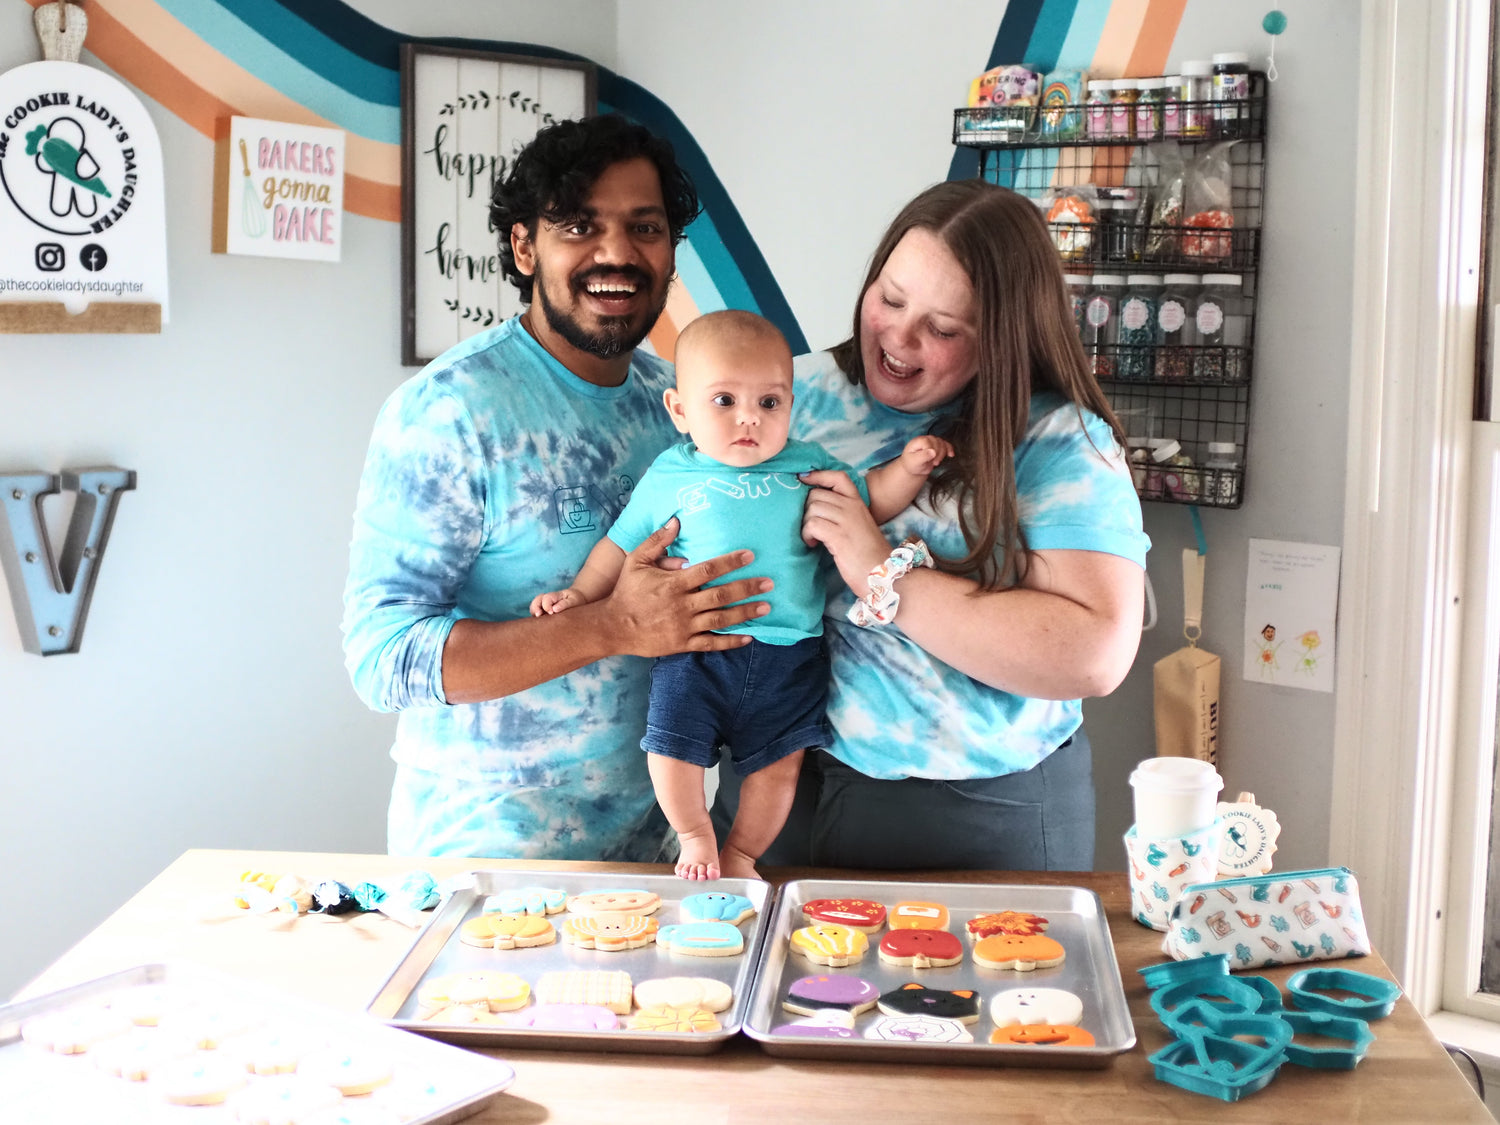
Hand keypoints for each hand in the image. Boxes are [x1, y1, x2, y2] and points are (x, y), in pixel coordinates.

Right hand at [531, 589, 582, 616]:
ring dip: (534, 612)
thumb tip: (554, 609)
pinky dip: (536, 617)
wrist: (577, 599)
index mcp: (556, 595)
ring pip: (534, 606)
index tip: (551, 612)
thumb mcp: (574, 601)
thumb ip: (564, 604)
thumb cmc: (576, 600)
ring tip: (537, 619)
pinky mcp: (544, 611)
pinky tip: (539, 623)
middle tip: (538, 615)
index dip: (546, 605)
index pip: (546, 597)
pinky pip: (536, 613)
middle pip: (537, 600)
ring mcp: (545, 604)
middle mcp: (548, 599)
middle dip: (535, 607)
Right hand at [603, 518, 772, 655]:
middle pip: (720, 595)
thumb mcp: (636, 560)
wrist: (613, 626)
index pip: (707, 570)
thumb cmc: (626, 591)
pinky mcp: (683, 644)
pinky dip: (730, 642)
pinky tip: (748, 638)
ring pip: (720, 620)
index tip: (749, 556)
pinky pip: (710, 644)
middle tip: (769, 583)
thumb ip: (657, 541)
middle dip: (747, 588)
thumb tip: (676, 521)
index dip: (729, 562)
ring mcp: (684, 626)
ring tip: (766, 607)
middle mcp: (682, 605)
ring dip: (744, 614)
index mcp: (673, 583)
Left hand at [799, 470, 892, 597]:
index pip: (837, 477)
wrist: (884, 574)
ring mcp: (846, 520)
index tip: (803, 480)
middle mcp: (852, 507)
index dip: (817, 475)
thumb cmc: (869, 555)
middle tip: (811, 526)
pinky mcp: (839, 536)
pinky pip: (812, 524)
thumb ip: (843, 514)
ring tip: (812, 537)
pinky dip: (807, 534)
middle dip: (807, 509)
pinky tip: (813, 544)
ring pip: (812, 508)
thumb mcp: (859, 526)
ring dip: (805, 523)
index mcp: (858, 502)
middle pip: (816, 494)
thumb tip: (816, 509)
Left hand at [900, 435, 954, 476]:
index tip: (928, 461)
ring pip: (942, 443)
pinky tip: (951, 455)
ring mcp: (932, 441)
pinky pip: (946, 445)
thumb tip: (933, 452)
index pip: (928, 442)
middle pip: (937, 442)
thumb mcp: (915, 462)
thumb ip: (923, 456)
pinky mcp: (938, 445)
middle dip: (937, 454)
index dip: (931, 451)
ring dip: (942, 454)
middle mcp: (925, 439)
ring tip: (936, 462)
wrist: (914, 468)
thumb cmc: (912, 465)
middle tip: (933, 463)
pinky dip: (949, 449)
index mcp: (917, 441)